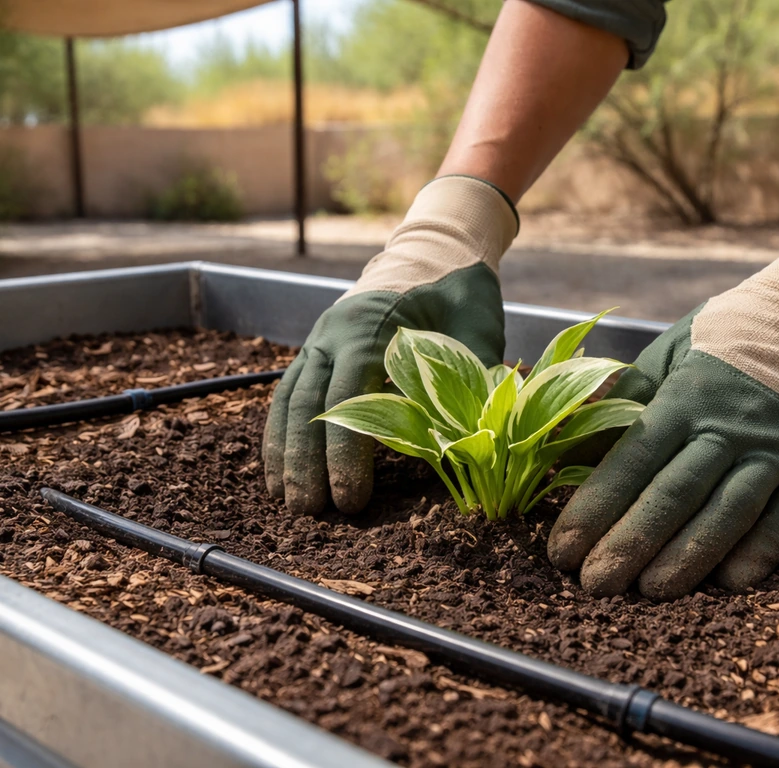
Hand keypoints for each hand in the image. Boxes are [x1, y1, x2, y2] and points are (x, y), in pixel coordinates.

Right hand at [263, 176, 517, 514]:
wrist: (434, 254)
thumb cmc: (460, 295)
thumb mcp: (478, 328)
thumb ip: (474, 376)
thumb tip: (474, 438)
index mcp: (374, 327)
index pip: (351, 396)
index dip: (346, 451)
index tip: (349, 498)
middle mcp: (335, 332)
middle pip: (310, 403)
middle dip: (306, 461)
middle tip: (310, 513)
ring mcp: (320, 339)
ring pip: (291, 399)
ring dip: (286, 451)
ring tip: (288, 500)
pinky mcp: (316, 349)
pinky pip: (288, 392)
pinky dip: (280, 431)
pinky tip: (279, 469)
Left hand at [548, 228, 778, 598]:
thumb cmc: (720, 343)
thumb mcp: (666, 353)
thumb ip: (624, 400)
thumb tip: (573, 445)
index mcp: (683, 398)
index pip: (632, 460)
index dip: (596, 508)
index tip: (563, 549)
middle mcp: (728, 428)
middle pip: (675, 494)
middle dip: (631, 543)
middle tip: (594, 585)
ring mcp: (773, 451)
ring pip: (728, 512)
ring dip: (689, 557)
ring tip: (651, 593)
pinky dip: (761, 551)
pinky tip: (731, 583)